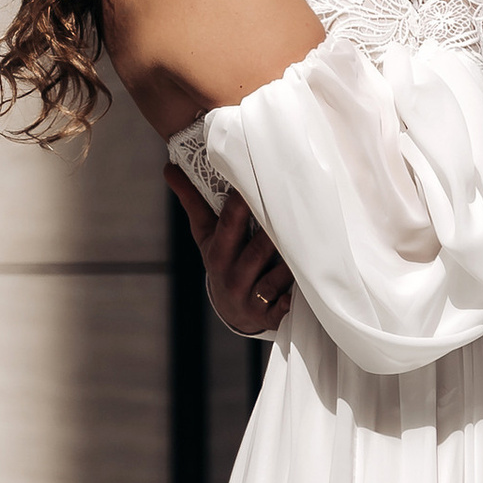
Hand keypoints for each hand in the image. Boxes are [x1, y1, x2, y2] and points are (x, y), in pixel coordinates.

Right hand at [169, 169, 293, 336]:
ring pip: (277, 275)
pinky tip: (300, 293)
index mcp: (218, 251)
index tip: (255, 182)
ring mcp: (251, 297)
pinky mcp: (269, 315)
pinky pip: (283, 307)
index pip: (229, 224)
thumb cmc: (222, 260)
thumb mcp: (205, 234)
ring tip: (314, 241)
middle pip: (259, 248)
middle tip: (296, 206)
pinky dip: (291, 301)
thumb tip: (169, 167)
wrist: (232, 310)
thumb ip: (192, 201)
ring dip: (293, 262)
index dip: (241, 204)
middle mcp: (232, 275)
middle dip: (275, 231)